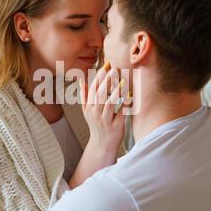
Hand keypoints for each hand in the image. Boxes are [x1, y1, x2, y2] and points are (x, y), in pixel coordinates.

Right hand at [69, 63, 128, 188]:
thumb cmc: (97, 125)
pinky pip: (119, 112)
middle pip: (99, 94)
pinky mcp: (114, 126)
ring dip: (114, 90)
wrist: (101, 145)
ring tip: (120, 79)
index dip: (98, 77)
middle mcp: (95, 113)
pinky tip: (129, 94)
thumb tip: (81, 80)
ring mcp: (104, 120)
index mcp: (89, 107)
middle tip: (112, 69)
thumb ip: (85, 95)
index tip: (105, 65)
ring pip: (108, 103)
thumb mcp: (87, 111)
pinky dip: (124, 103)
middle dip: (106, 81)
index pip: (92, 89)